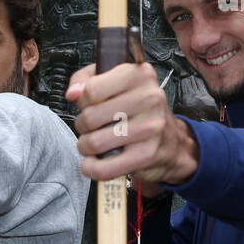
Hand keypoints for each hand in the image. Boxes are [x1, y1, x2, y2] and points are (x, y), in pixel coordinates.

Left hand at [67, 61, 198, 184]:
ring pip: (94, 143)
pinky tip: (95, 162)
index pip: (92, 89)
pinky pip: (105, 167)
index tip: (89, 105)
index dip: (83, 101)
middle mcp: (149, 97)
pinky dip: (92, 168)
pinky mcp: (148, 154)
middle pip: (90, 117)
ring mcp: (151, 126)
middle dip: (82, 126)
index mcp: (139, 74)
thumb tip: (72, 93)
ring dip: (86, 147)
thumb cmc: (139, 111)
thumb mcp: (116, 83)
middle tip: (91, 127)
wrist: (171, 141)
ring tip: (94, 143)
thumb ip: (87, 80)